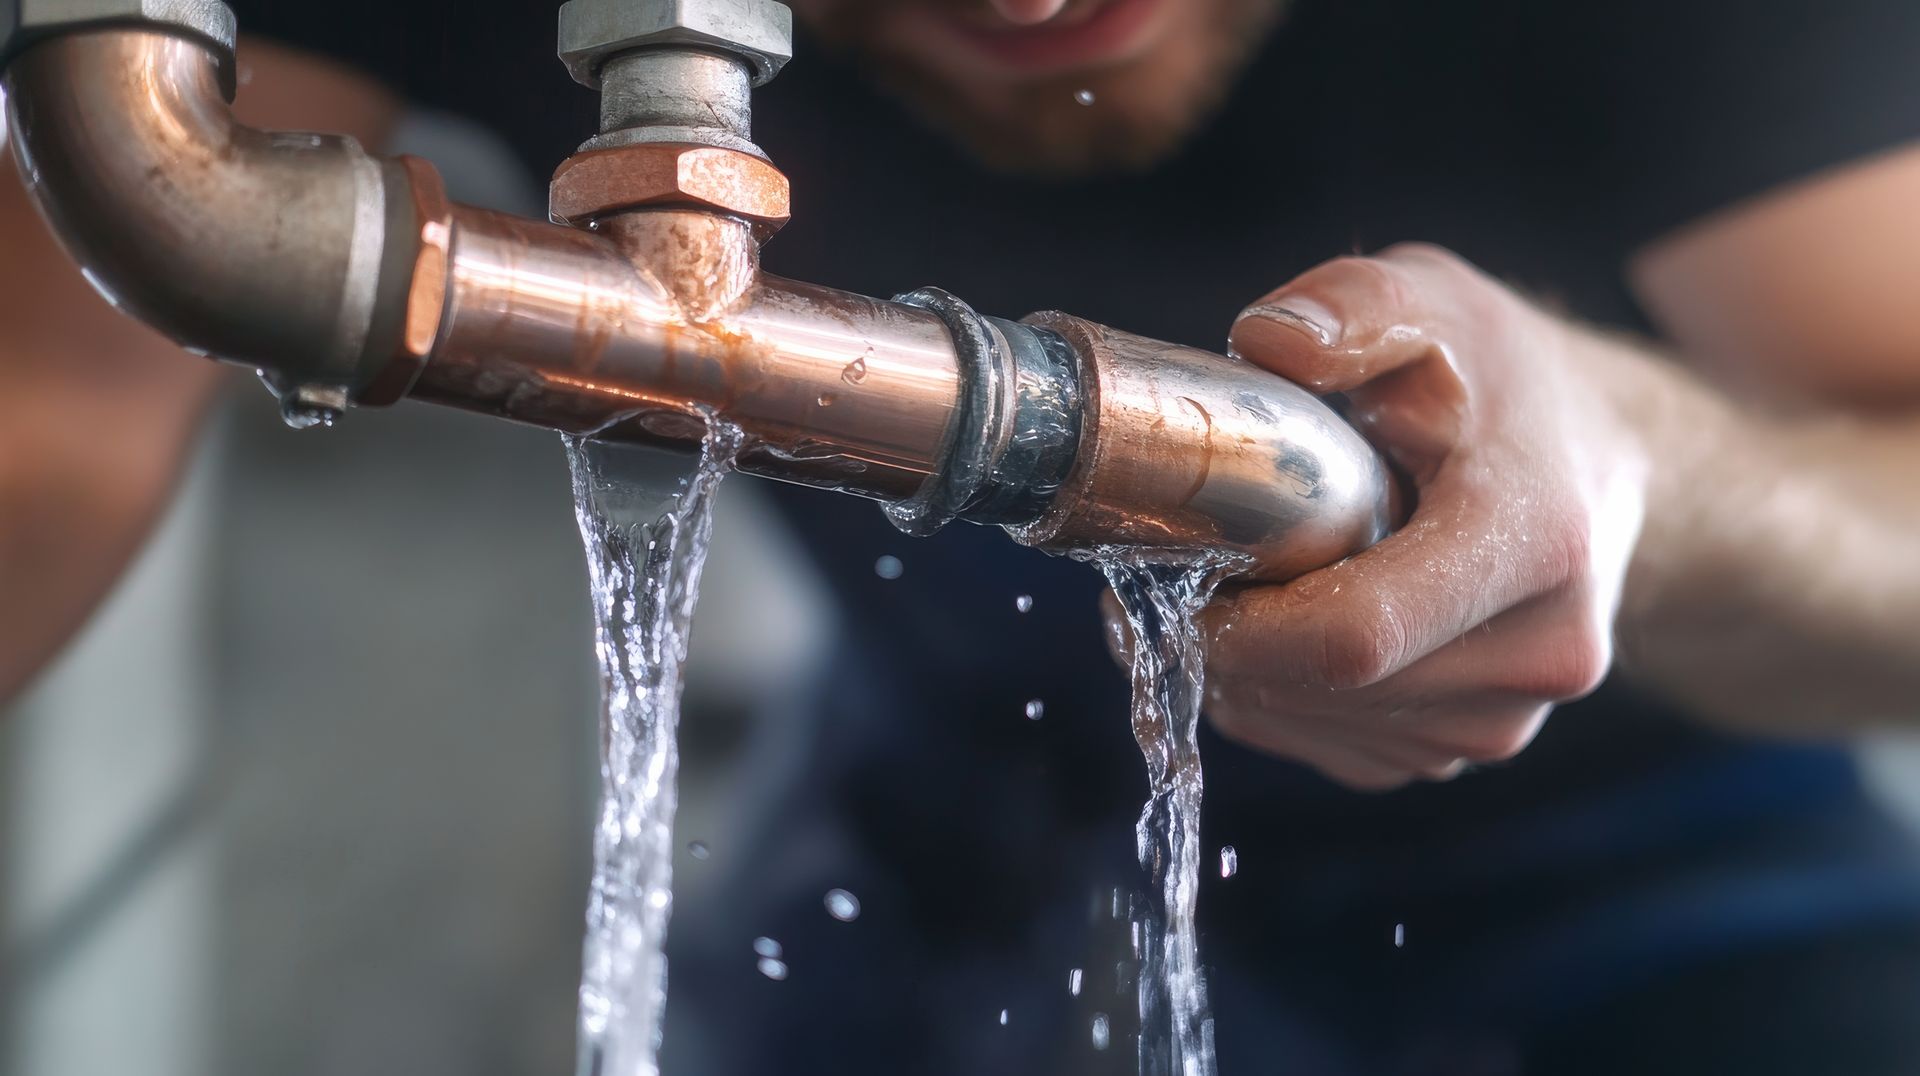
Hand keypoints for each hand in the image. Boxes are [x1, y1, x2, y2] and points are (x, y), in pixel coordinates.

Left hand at [1184, 244, 1648, 789]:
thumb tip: (1268, 341)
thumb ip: (1355, 306)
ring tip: (1225, 593)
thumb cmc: (1502, 380)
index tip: (1177, 581)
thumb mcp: (1435, 304)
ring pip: (1332, 728)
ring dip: (1251, 679)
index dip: (1242, 628)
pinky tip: (1279, 631)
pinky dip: (1287, 703)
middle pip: (1333, 689)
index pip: (1358, 634)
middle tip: (1174, 577)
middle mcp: (1541, 651)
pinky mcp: (1476, 742)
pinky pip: (1347, 749)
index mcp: (1531, 542)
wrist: (1599, 461)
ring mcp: (1513, 713)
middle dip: (1231, 646)